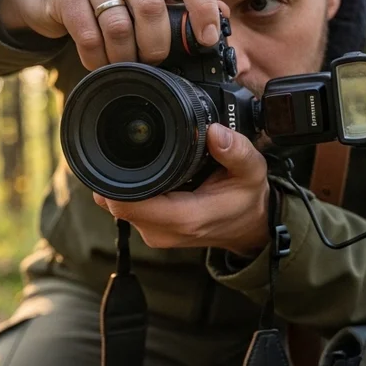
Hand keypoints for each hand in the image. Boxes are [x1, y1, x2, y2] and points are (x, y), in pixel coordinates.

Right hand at [0, 0, 222, 70]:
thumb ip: (177, 4)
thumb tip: (221, 20)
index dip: (204, 7)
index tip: (208, 39)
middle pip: (151, 8)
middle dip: (156, 46)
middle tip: (153, 61)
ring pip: (119, 27)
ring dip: (124, 57)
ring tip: (124, 64)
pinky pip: (89, 37)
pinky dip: (97, 59)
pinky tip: (99, 61)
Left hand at [93, 124, 270, 257]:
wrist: (249, 226)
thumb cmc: (246, 199)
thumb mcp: (251, 171)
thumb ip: (236, 151)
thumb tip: (215, 132)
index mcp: (184, 218)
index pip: (127, 204)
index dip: (114, 178)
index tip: (117, 151)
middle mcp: (163, 231)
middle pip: (115, 204)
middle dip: (115, 175)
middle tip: (129, 147)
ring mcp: (155, 234)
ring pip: (117, 207)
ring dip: (122, 183)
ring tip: (141, 161)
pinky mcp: (152, 231)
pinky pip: (126, 210)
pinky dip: (128, 192)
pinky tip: (144, 175)